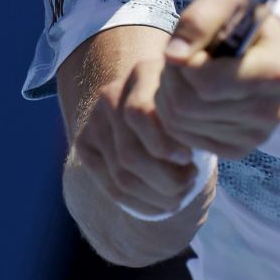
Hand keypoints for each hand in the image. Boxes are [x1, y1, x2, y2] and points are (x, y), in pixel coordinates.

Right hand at [73, 56, 206, 218]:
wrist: (150, 95)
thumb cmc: (185, 100)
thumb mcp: (193, 95)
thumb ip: (193, 114)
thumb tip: (194, 152)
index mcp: (140, 73)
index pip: (139, 115)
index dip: (165, 145)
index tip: (190, 157)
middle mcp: (110, 95)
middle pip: (130, 154)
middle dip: (165, 178)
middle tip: (191, 181)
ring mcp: (94, 121)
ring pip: (122, 176)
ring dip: (156, 195)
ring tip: (181, 194)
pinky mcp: (85, 146)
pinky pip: (110, 188)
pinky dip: (141, 204)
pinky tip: (162, 206)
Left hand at [156, 0, 279, 158]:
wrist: (270, 53)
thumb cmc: (245, 23)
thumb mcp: (228, 1)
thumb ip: (200, 20)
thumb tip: (173, 57)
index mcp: (276, 73)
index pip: (207, 83)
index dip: (186, 62)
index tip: (192, 45)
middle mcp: (270, 112)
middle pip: (188, 105)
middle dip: (172, 77)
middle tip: (181, 57)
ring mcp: (255, 136)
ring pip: (180, 123)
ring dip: (169, 92)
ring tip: (186, 72)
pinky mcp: (238, 150)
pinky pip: (184, 137)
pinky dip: (175, 112)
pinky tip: (190, 92)